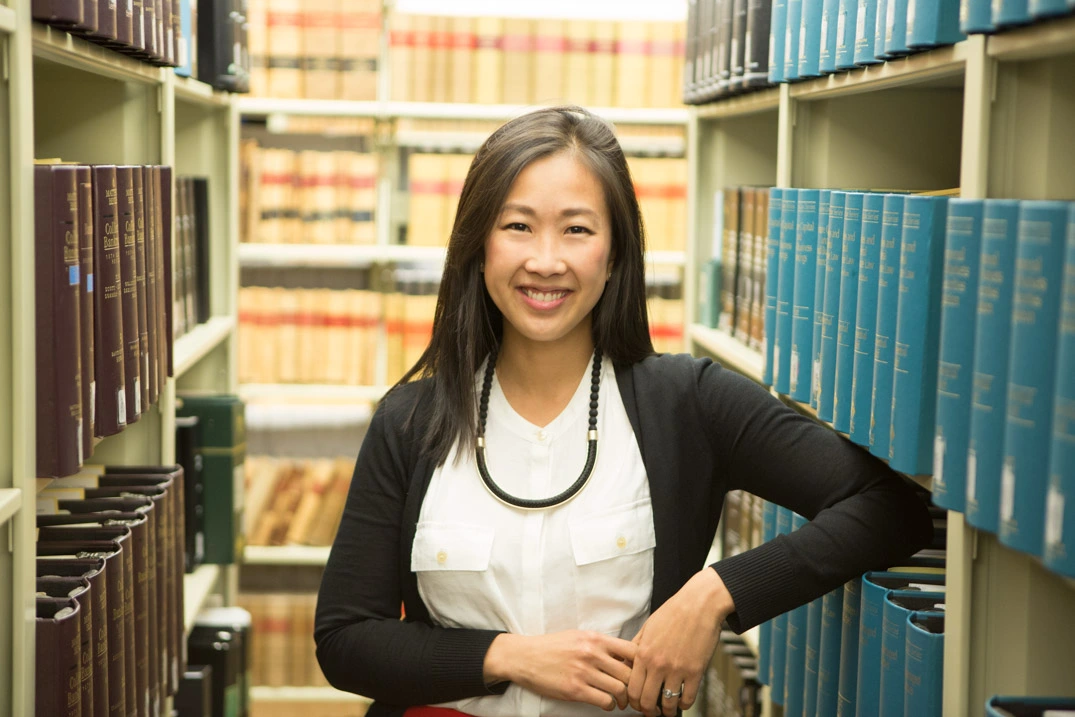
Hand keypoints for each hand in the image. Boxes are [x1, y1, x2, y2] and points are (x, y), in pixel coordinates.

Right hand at [483, 630, 636, 710]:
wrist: (525, 657)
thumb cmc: (552, 646)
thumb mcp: (579, 636)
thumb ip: (601, 644)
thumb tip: (625, 654)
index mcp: (595, 638)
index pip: (632, 650)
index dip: (642, 663)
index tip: (642, 672)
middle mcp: (592, 653)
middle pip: (630, 673)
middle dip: (636, 685)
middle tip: (636, 693)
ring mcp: (584, 672)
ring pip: (620, 689)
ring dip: (625, 699)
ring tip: (622, 701)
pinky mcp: (575, 690)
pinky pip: (605, 701)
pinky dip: (610, 706)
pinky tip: (607, 704)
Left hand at [627, 568, 734, 716]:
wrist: (699, 604)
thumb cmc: (674, 612)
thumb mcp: (648, 627)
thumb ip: (636, 646)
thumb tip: (627, 661)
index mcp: (643, 653)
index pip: (631, 688)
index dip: (633, 701)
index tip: (637, 703)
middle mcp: (657, 664)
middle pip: (646, 701)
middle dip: (647, 710)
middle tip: (651, 711)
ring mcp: (676, 669)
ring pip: (667, 703)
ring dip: (666, 710)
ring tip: (667, 709)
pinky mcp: (695, 671)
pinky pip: (687, 698)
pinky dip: (684, 704)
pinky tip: (683, 700)